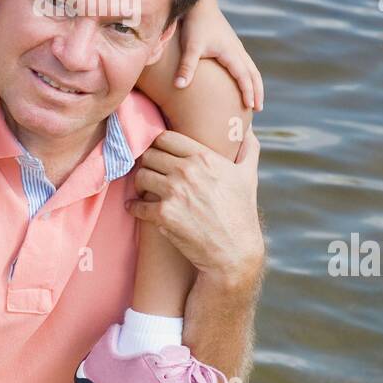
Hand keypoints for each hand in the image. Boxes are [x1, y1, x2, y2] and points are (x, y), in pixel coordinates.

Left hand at [126, 126, 263, 282]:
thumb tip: (248, 129)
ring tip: (143, 189)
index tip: (157, 154)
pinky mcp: (164, 215)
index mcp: (204, 157)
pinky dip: (134, 206)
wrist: (234, 253)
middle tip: (148, 171)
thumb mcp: (248, 176)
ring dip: (139, 183)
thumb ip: (248, 149)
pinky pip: (137, 205)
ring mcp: (174, 192)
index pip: (166, 137)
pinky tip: (135, 207)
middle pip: (149, 154)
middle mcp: (187, 171)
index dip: (158, 145)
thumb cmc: (241, 213)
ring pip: (140, 176)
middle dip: (147, 163)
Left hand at [175, 0, 263, 110]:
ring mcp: (235, 46)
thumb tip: (179, 86)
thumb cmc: (195, 24)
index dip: (248, 92)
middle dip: (257, 91)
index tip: (250, 106)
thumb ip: (186, 67)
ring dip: (255, 83)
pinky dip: (249, 74)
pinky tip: (243, 79)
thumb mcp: (190, 46)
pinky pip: (245, 62)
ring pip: (251, 67)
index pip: (244, 76)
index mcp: (231, 52)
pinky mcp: (230, 43)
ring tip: (254, 98)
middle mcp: (237, 50)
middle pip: (253, 73)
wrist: (200, 3)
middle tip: (258, 108)